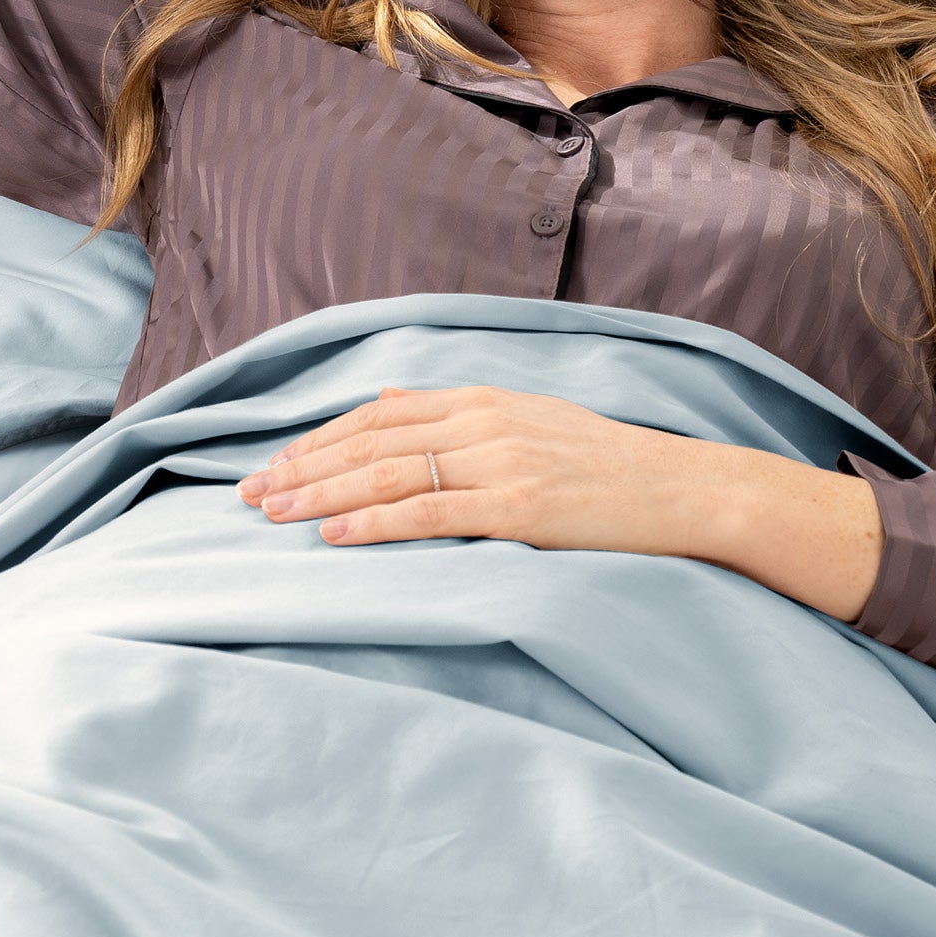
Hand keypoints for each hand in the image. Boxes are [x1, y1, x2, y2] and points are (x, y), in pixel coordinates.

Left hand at [235, 383, 884, 621]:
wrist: (688, 488)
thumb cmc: (611, 467)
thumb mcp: (534, 423)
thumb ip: (465, 419)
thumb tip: (392, 410)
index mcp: (485, 398)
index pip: (379, 413)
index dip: (319, 439)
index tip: (273, 463)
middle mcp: (484, 420)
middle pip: (370, 441)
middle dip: (301, 467)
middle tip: (247, 493)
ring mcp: (502, 461)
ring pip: (388, 474)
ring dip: (321, 496)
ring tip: (272, 513)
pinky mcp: (521, 506)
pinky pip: (431, 513)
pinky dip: (376, 524)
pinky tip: (336, 538)